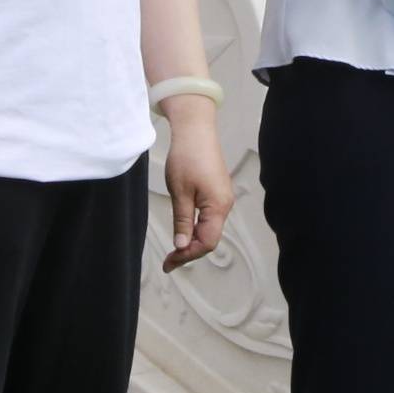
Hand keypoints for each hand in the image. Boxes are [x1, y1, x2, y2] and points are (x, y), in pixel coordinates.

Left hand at [159, 98, 234, 272]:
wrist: (195, 130)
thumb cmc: (187, 157)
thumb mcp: (180, 192)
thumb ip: (182, 221)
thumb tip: (182, 245)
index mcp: (218, 206)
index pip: (207, 242)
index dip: (188, 255)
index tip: (170, 262)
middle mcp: (224, 204)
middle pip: (210, 238)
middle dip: (190, 251)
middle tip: (169, 260)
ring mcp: (222, 198)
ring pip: (209, 229)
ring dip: (193, 241)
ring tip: (174, 250)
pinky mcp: (217, 192)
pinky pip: (209, 218)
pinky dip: (196, 228)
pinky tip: (184, 230)